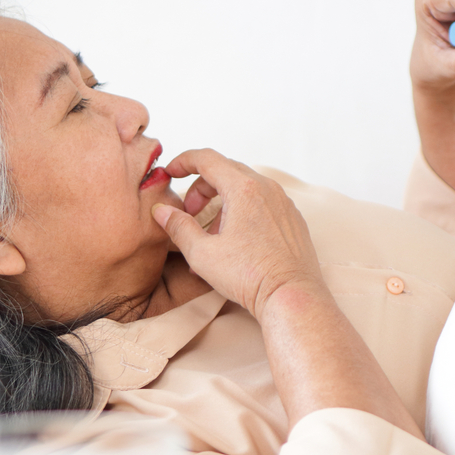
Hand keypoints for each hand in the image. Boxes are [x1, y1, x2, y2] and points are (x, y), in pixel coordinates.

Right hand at [151, 149, 325, 320]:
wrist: (291, 296)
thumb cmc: (249, 275)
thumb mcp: (202, 253)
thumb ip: (178, 227)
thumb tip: (162, 211)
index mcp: (243, 189)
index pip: (207, 158)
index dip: (183, 161)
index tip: (170, 172)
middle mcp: (267, 188)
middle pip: (226, 171)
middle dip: (201, 187)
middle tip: (189, 212)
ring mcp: (283, 203)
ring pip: (246, 188)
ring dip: (222, 202)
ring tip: (211, 234)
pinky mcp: (292, 219)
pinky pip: (263, 203)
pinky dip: (243, 211)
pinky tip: (236, 240)